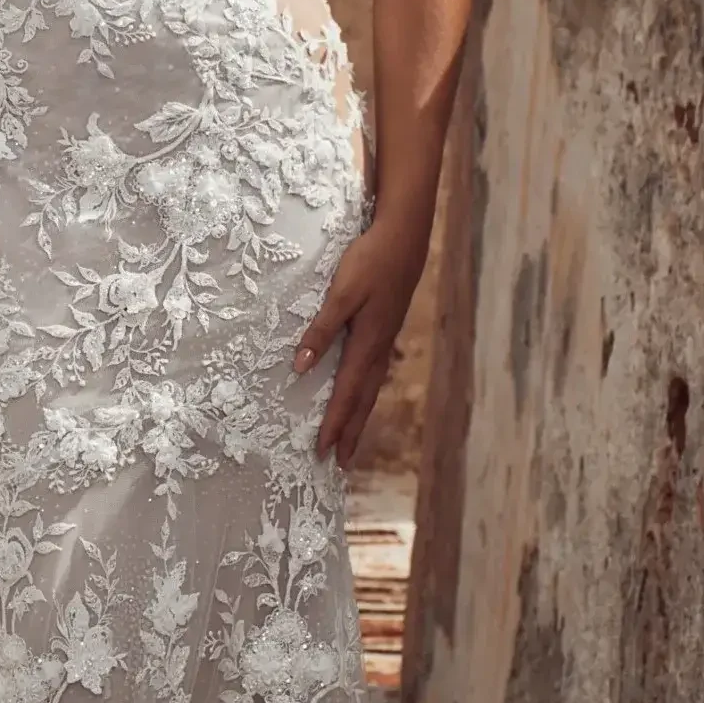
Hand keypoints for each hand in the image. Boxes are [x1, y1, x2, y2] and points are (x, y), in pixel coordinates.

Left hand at [291, 216, 427, 467]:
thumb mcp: (340, 294)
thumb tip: (300, 369)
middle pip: (363, 400)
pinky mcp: (386, 328)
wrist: (403, 238)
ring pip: (370, 387)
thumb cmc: (369, 262)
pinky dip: (366, 391)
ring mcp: (385, 339)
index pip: (346, 395)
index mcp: (366, 345)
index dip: (334, 424)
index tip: (322, 452)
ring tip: (351, 439)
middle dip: (351, 431)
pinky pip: (374, 372)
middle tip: (340, 463)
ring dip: (359, 415)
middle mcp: (378, 349)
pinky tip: (362, 391)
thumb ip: (320, 331)